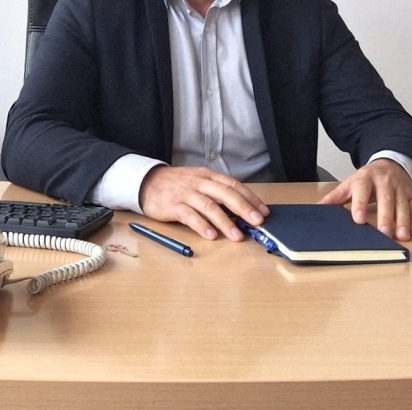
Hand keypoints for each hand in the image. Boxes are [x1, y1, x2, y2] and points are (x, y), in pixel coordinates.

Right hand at [139, 165, 269, 240]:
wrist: (147, 182)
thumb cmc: (177, 185)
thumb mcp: (199, 182)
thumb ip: (216, 192)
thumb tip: (241, 210)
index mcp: (208, 176)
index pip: (233, 185)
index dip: (250, 198)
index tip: (263, 212)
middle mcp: (199, 182)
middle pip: (225, 194)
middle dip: (244, 208)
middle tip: (257, 222)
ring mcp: (186, 193)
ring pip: (209, 206)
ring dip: (225, 221)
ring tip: (237, 235)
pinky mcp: (173, 205)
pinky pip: (189, 215)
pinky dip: (201, 226)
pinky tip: (211, 235)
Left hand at [318, 159, 411, 240]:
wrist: (389, 163)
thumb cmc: (367, 179)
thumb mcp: (349, 184)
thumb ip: (335, 197)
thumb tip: (317, 209)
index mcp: (364, 178)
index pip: (362, 190)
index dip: (360, 204)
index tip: (358, 219)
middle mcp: (384, 181)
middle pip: (385, 199)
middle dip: (385, 217)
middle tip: (384, 233)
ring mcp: (399, 187)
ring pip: (402, 204)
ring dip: (403, 221)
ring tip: (402, 237)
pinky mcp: (410, 194)